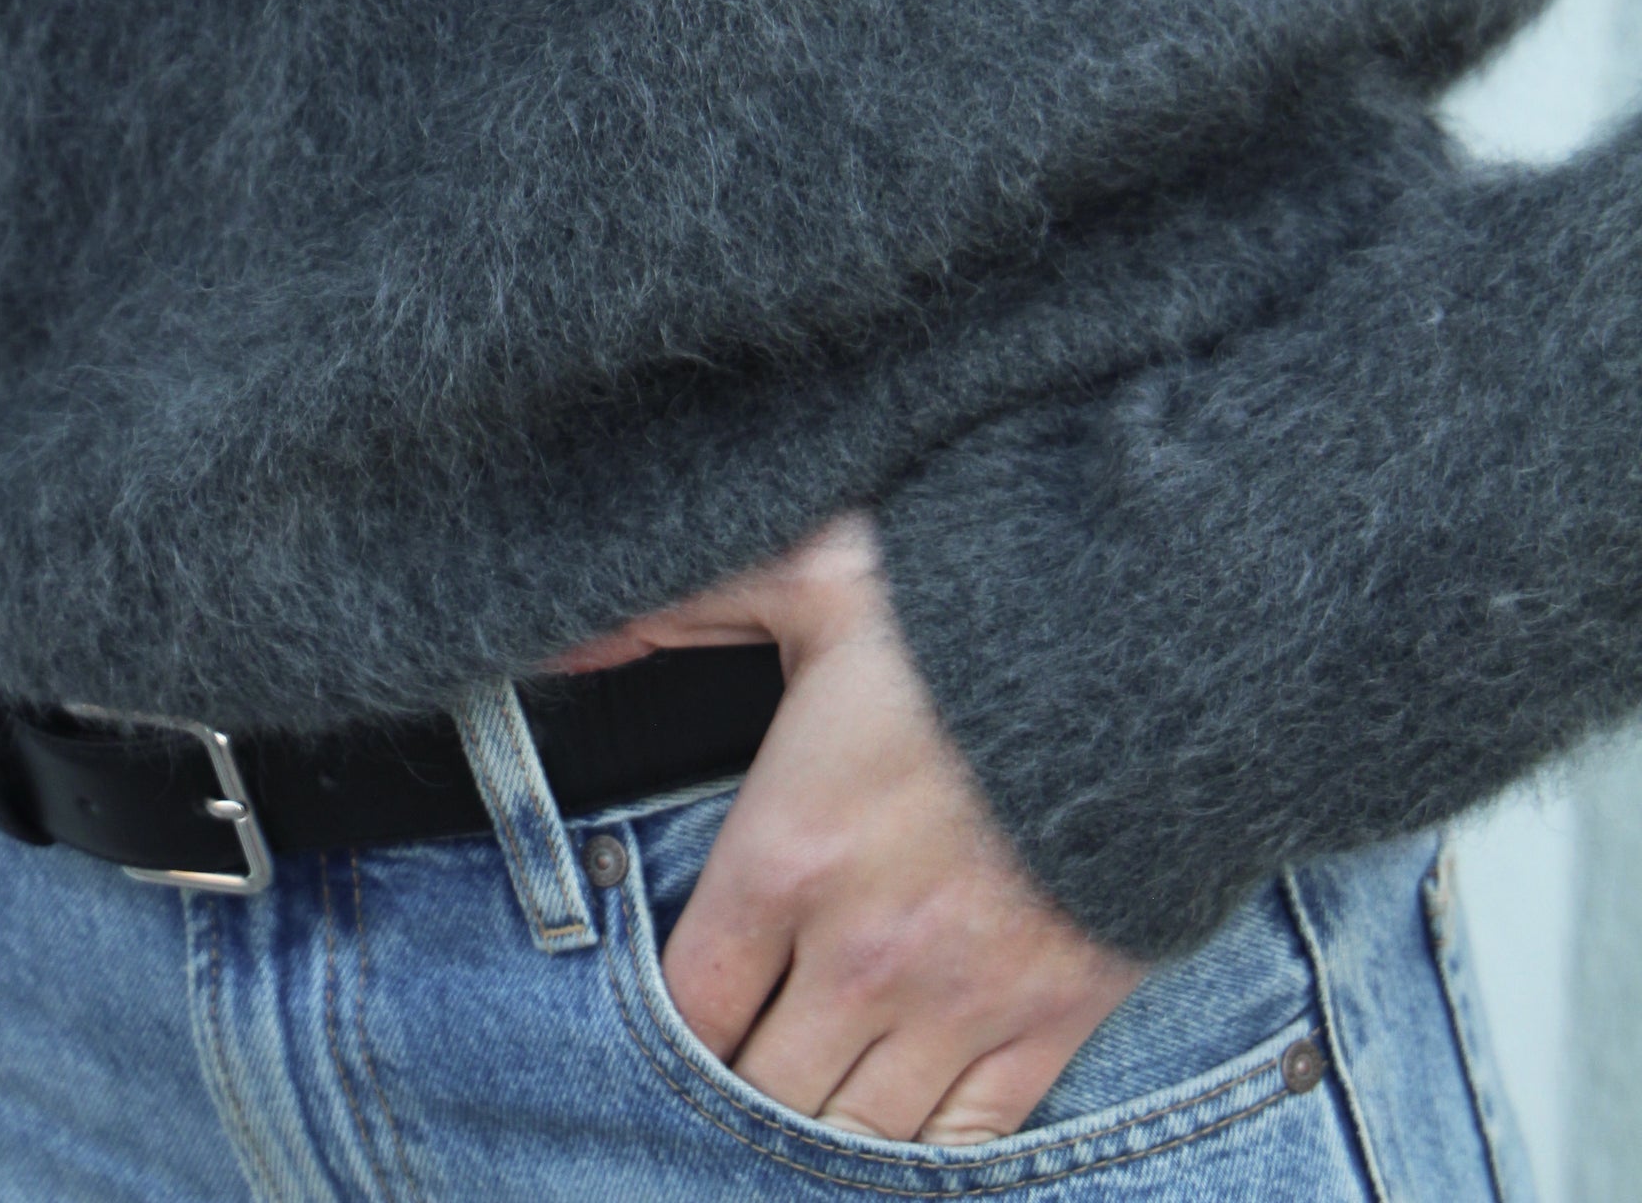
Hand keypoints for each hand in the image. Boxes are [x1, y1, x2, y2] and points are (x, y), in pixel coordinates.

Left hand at [542, 511, 1145, 1145]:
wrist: (1150, 642)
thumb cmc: (970, 601)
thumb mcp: (811, 569)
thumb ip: (680, 606)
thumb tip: (563, 638)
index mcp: (788, 852)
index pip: (687, 1005)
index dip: (669, 1017)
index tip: (682, 992)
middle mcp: (862, 952)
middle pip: (761, 1090)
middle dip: (742, 1075)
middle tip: (744, 1040)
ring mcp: (961, 998)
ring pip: (856, 1134)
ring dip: (823, 1120)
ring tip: (811, 1080)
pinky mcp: (1052, 1015)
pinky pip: (970, 1140)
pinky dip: (928, 1145)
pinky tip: (903, 1113)